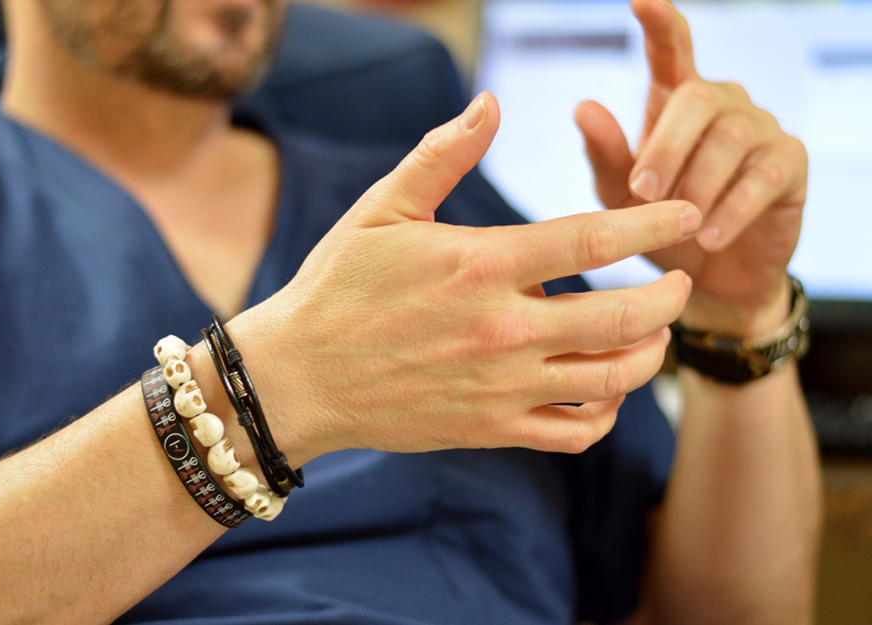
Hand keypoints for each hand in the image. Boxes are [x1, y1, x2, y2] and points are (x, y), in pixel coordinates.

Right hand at [230, 92, 698, 461]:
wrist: (299, 376)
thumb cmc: (337, 286)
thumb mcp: (381, 208)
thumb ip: (442, 155)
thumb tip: (490, 104)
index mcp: (481, 265)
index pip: (591, 239)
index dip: (651, 224)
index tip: (686, 215)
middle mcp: (501, 330)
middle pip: (622, 317)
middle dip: (668, 296)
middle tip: (679, 279)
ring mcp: (500, 386)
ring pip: (610, 381)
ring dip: (651, 356)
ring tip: (657, 334)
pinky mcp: (491, 428)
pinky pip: (573, 432)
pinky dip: (607, 413)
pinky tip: (606, 389)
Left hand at [575, 0, 807, 334]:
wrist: (709, 279)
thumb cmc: (659, 224)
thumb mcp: (619, 194)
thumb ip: (605, 153)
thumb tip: (583, 107)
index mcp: (675, 101)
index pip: (671, 50)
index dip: (660, 23)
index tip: (642, 0)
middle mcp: (722, 104)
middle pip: (696, 98)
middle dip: (665, 147)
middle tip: (643, 192)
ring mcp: (760, 129)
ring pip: (728, 139)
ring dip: (696, 185)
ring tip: (678, 223)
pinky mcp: (789, 164)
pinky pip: (762, 176)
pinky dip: (731, 209)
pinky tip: (709, 237)